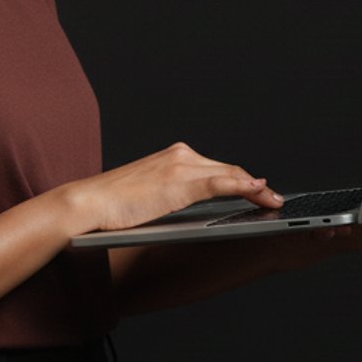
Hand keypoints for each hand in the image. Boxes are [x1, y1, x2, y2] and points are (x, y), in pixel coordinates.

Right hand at [68, 141, 283, 231]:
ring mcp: (181, 166)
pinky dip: (244, 187)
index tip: (258, 190)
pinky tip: (258, 193)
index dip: (241, 180)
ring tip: (274, 202)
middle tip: (274, 199)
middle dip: (254, 185)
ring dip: (257, 188)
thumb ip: (173, 194)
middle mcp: (179, 155)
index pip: (216, 168)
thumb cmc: (112, 206)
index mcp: (172, 156)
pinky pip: (221, 183)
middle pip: (229, 170)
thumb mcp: (149, 196)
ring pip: (230, 174)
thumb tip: (192, 205)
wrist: (87, 204)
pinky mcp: (180, 182)